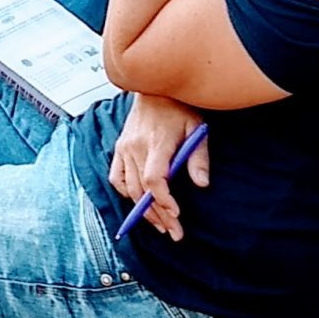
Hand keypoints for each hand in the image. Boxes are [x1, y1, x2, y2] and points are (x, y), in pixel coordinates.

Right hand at [107, 94, 209, 240]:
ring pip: (129, 188)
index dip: (164, 200)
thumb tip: (202, 183)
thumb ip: (198, 157)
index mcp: (157, 142)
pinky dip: (126, 193)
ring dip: (143, 209)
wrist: (155, 85)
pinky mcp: (120, 148)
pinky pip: (116, 177)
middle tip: (174, 232)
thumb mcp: (196, 129)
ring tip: (160, 224)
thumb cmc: (179, 107)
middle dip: (158, 215)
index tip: (176, 214)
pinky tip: (138, 201)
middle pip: (142, 190)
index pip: (154, 179)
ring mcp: (125, 147)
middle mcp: (136, 146)